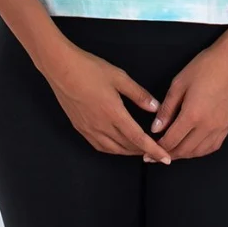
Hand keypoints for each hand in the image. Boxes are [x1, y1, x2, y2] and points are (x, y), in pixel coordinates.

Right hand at [44, 44, 172, 164]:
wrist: (61, 68)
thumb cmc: (90, 69)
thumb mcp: (119, 77)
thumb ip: (138, 94)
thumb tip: (155, 107)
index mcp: (114, 113)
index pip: (138, 138)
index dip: (154, 149)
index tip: (166, 158)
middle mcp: (101, 126)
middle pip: (127, 147)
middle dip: (143, 152)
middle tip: (156, 152)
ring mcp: (89, 129)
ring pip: (113, 149)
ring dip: (128, 152)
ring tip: (139, 150)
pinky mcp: (80, 128)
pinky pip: (99, 146)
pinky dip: (112, 149)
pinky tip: (116, 145)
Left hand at [144, 39, 227, 161]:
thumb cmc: (204, 67)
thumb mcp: (179, 83)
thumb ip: (166, 109)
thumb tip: (156, 128)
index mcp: (192, 115)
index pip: (171, 140)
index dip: (157, 148)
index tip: (147, 152)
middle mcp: (207, 126)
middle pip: (185, 150)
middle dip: (169, 155)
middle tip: (156, 155)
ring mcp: (220, 128)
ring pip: (199, 152)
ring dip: (184, 155)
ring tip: (172, 152)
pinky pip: (213, 146)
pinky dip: (200, 151)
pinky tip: (193, 147)